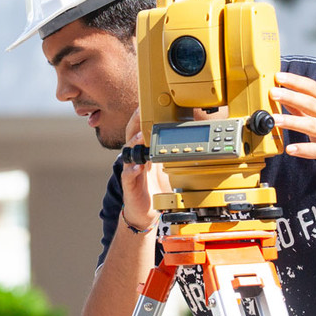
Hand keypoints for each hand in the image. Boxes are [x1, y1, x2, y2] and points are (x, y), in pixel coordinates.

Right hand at [119, 109, 169, 231]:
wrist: (145, 211)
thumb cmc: (154, 188)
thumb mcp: (165, 166)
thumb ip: (171, 152)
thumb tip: (188, 138)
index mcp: (144, 153)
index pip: (140, 130)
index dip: (142, 117)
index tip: (147, 104)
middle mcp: (136, 159)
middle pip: (131, 136)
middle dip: (135, 123)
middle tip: (140, 112)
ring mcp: (131, 171)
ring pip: (128, 153)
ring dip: (134, 144)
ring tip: (140, 137)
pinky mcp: (130, 185)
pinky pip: (127, 175)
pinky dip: (131, 170)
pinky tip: (137, 167)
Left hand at [270, 72, 315, 186]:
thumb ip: (304, 110)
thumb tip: (284, 98)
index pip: (313, 88)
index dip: (296, 81)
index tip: (278, 76)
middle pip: (312, 104)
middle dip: (291, 97)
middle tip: (272, 93)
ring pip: (313, 126)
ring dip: (292, 122)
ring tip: (274, 120)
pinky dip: (303, 149)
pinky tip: (290, 149)